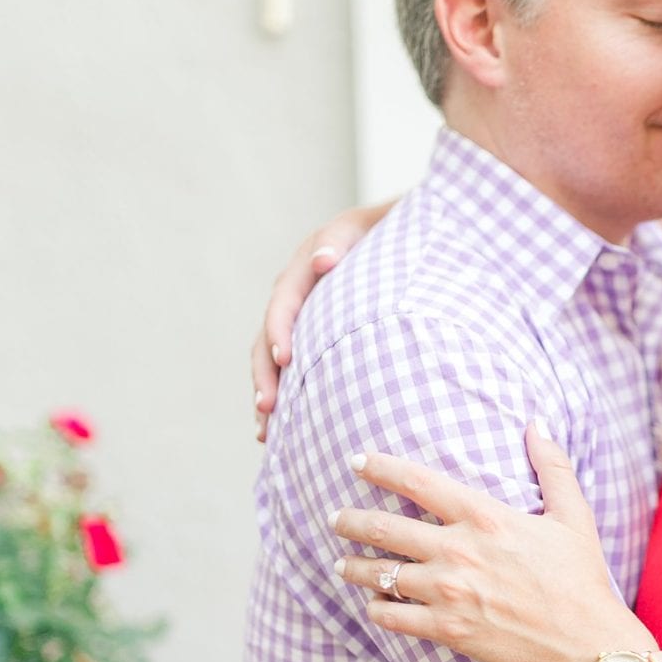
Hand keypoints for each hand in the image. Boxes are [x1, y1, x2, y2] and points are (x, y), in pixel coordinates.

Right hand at [253, 205, 386, 441]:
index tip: (286, 360)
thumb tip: (322, 259)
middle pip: (269, 338)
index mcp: (305, 268)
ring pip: (272, 359)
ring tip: (266, 431)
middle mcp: (295, 295)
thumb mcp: (362, 229)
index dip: (280, 330)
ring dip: (268, 393)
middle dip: (266, 375)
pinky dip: (284, 396)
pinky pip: (289, 369)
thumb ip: (340, 241)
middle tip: (268, 408)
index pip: (284, 302)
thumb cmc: (385, 232)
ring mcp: (300, 318)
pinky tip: (281, 430)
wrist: (396, 237)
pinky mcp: (310, 337)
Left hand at [331, 423, 646, 661]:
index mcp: (485, 517)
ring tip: (342, 565)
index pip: (417, 483)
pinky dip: (378, 610)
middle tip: (337, 519)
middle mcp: (459, 550)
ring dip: (355, 568)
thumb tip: (538, 423)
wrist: (587, 646)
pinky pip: (394, 618)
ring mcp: (449, 592)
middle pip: (385, 528)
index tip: (356, 461)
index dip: (380, 468)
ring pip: (380, 575)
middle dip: (351, 521)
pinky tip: (374, 606)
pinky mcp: (448, 630)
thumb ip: (553, 466)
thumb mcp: (574, 516)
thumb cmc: (583, 580)